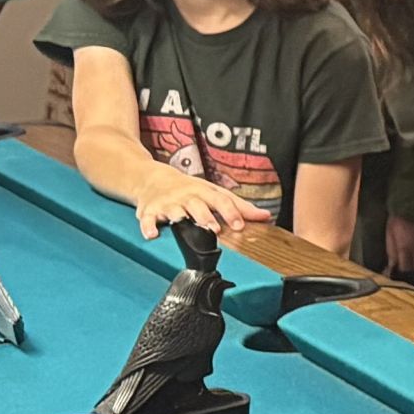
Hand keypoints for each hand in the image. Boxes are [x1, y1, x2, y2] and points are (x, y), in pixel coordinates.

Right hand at [136, 174, 269, 239]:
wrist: (153, 178)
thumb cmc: (190, 189)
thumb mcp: (214, 193)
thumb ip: (239, 206)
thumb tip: (265, 216)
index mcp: (205, 192)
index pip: (220, 200)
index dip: (231, 213)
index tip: (240, 226)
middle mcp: (187, 196)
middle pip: (198, 205)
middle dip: (206, 217)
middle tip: (214, 230)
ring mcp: (167, 203)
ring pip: (175, 211)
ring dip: (180, 219)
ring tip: (185, 227)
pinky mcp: (149, 210)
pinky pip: (147, 219)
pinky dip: (148, 226)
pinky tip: (152, 235)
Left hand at [385, 215, 413, 283]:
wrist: (410, 205)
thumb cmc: (397, 220)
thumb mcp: (389, 235)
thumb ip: (391, 252)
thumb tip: (391, 266)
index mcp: (404, 248)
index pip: (405, 268)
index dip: (402, 275)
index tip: (398, 278)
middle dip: (412, 273)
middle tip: (408, 276)